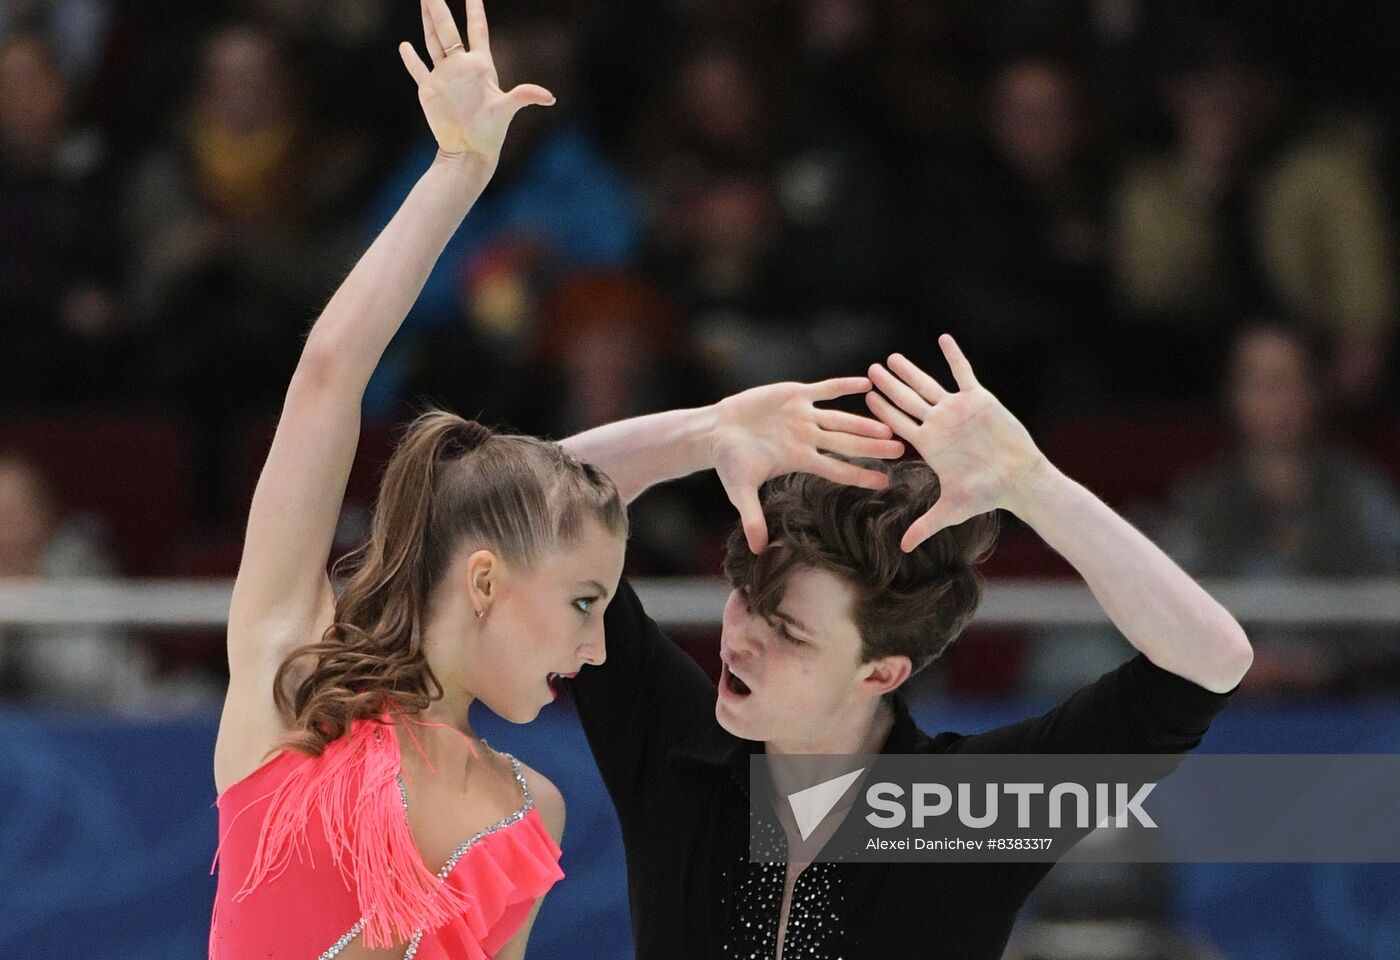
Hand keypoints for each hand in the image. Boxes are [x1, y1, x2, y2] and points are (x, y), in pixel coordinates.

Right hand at [399, 0, 554, 167]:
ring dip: (427, 22)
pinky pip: (418, 69)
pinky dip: (411, 58)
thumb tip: (551, 98)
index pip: (478, 30)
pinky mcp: (429, 90)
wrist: (468, 152)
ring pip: (432, 41)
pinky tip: (404, 45)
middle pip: (448, 29)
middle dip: (439, 8)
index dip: (475, 11)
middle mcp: (461, 67)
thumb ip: (524, 97)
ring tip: (424, 2)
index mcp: (480, 65)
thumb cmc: (490, 133)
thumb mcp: (506, 110)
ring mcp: (444, 77)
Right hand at [710, 378, 905, 551]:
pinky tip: (866, 383)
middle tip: (901, 450)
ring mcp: (804, 416)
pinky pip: (825, 389)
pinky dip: (844, 386)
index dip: (860, 475)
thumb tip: (757, 550)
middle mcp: (808, 438)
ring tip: (889, 424)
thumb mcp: (739, 491)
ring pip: (840, 418)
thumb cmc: (729, 462)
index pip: (836, 470)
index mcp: (799, 459)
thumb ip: (751, 518)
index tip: (885, 483)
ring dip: (864, 421)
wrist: (716, 431)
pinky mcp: (795, 395)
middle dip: (872, 447)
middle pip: (846, 443)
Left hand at [866, 335, 1046, 551]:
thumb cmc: (987, 494)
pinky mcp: (979, 399)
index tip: (863, 399)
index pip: (897, 425)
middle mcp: (939, 424)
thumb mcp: (951, 509)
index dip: (880, 412)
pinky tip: (943, 338)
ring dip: (910, 371)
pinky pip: (964, 372)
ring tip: (891, 358)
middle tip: (868, 372)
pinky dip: (954, 356)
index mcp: (929, 444)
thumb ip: (925, 525)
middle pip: (907, 401)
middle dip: (888, 386)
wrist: (1019, 479)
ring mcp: (957, 410)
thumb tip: (902, 549)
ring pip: (929, 384)